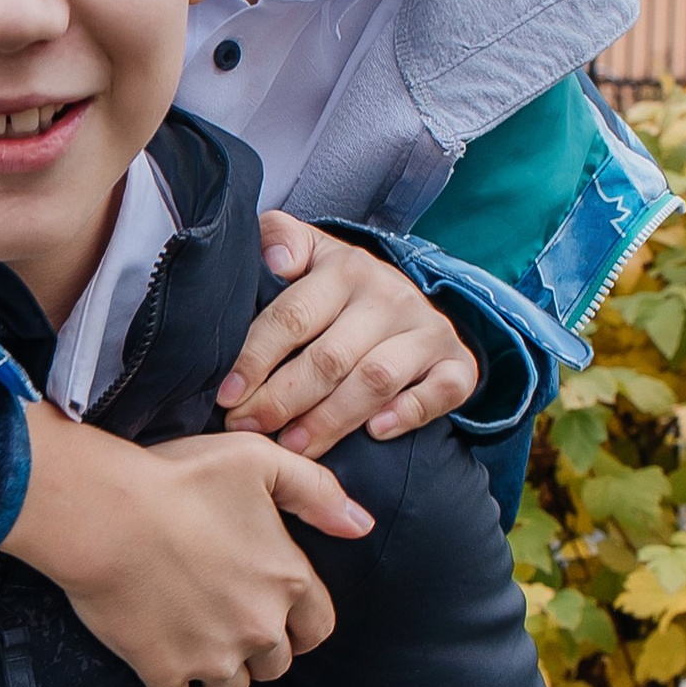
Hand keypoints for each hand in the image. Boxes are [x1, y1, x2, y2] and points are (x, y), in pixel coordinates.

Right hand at [2, 408, 370, 686]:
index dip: (303, 627)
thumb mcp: (259, 461)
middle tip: (239, 637)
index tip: (289, 628)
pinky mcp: (163, 671)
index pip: (317, 624)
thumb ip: (316, 490)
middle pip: (276, 663)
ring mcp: (211, 655)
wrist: (105, 514)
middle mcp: (258, 626)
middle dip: (262, 653)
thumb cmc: (179, 479)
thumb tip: (361, 525)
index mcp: (286, 579)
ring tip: (204, 661)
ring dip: (222, 677)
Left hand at [218, 216, 481, 456]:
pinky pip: (441, 392)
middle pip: (330, 358)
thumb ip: (280, 240)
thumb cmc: (340, 289)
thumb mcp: (310, 254)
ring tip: (294, 446)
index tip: (228, 397)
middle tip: (249, 428)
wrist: (410, 300)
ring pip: (375, 380)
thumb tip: (275, 258)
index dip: (255, 360)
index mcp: (345, 268)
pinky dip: (410, 413)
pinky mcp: (457, 363)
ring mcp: (427, 331)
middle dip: (283, 400)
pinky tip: (375, 433)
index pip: (293, 317)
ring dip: (331, 420)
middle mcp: (390, 296)